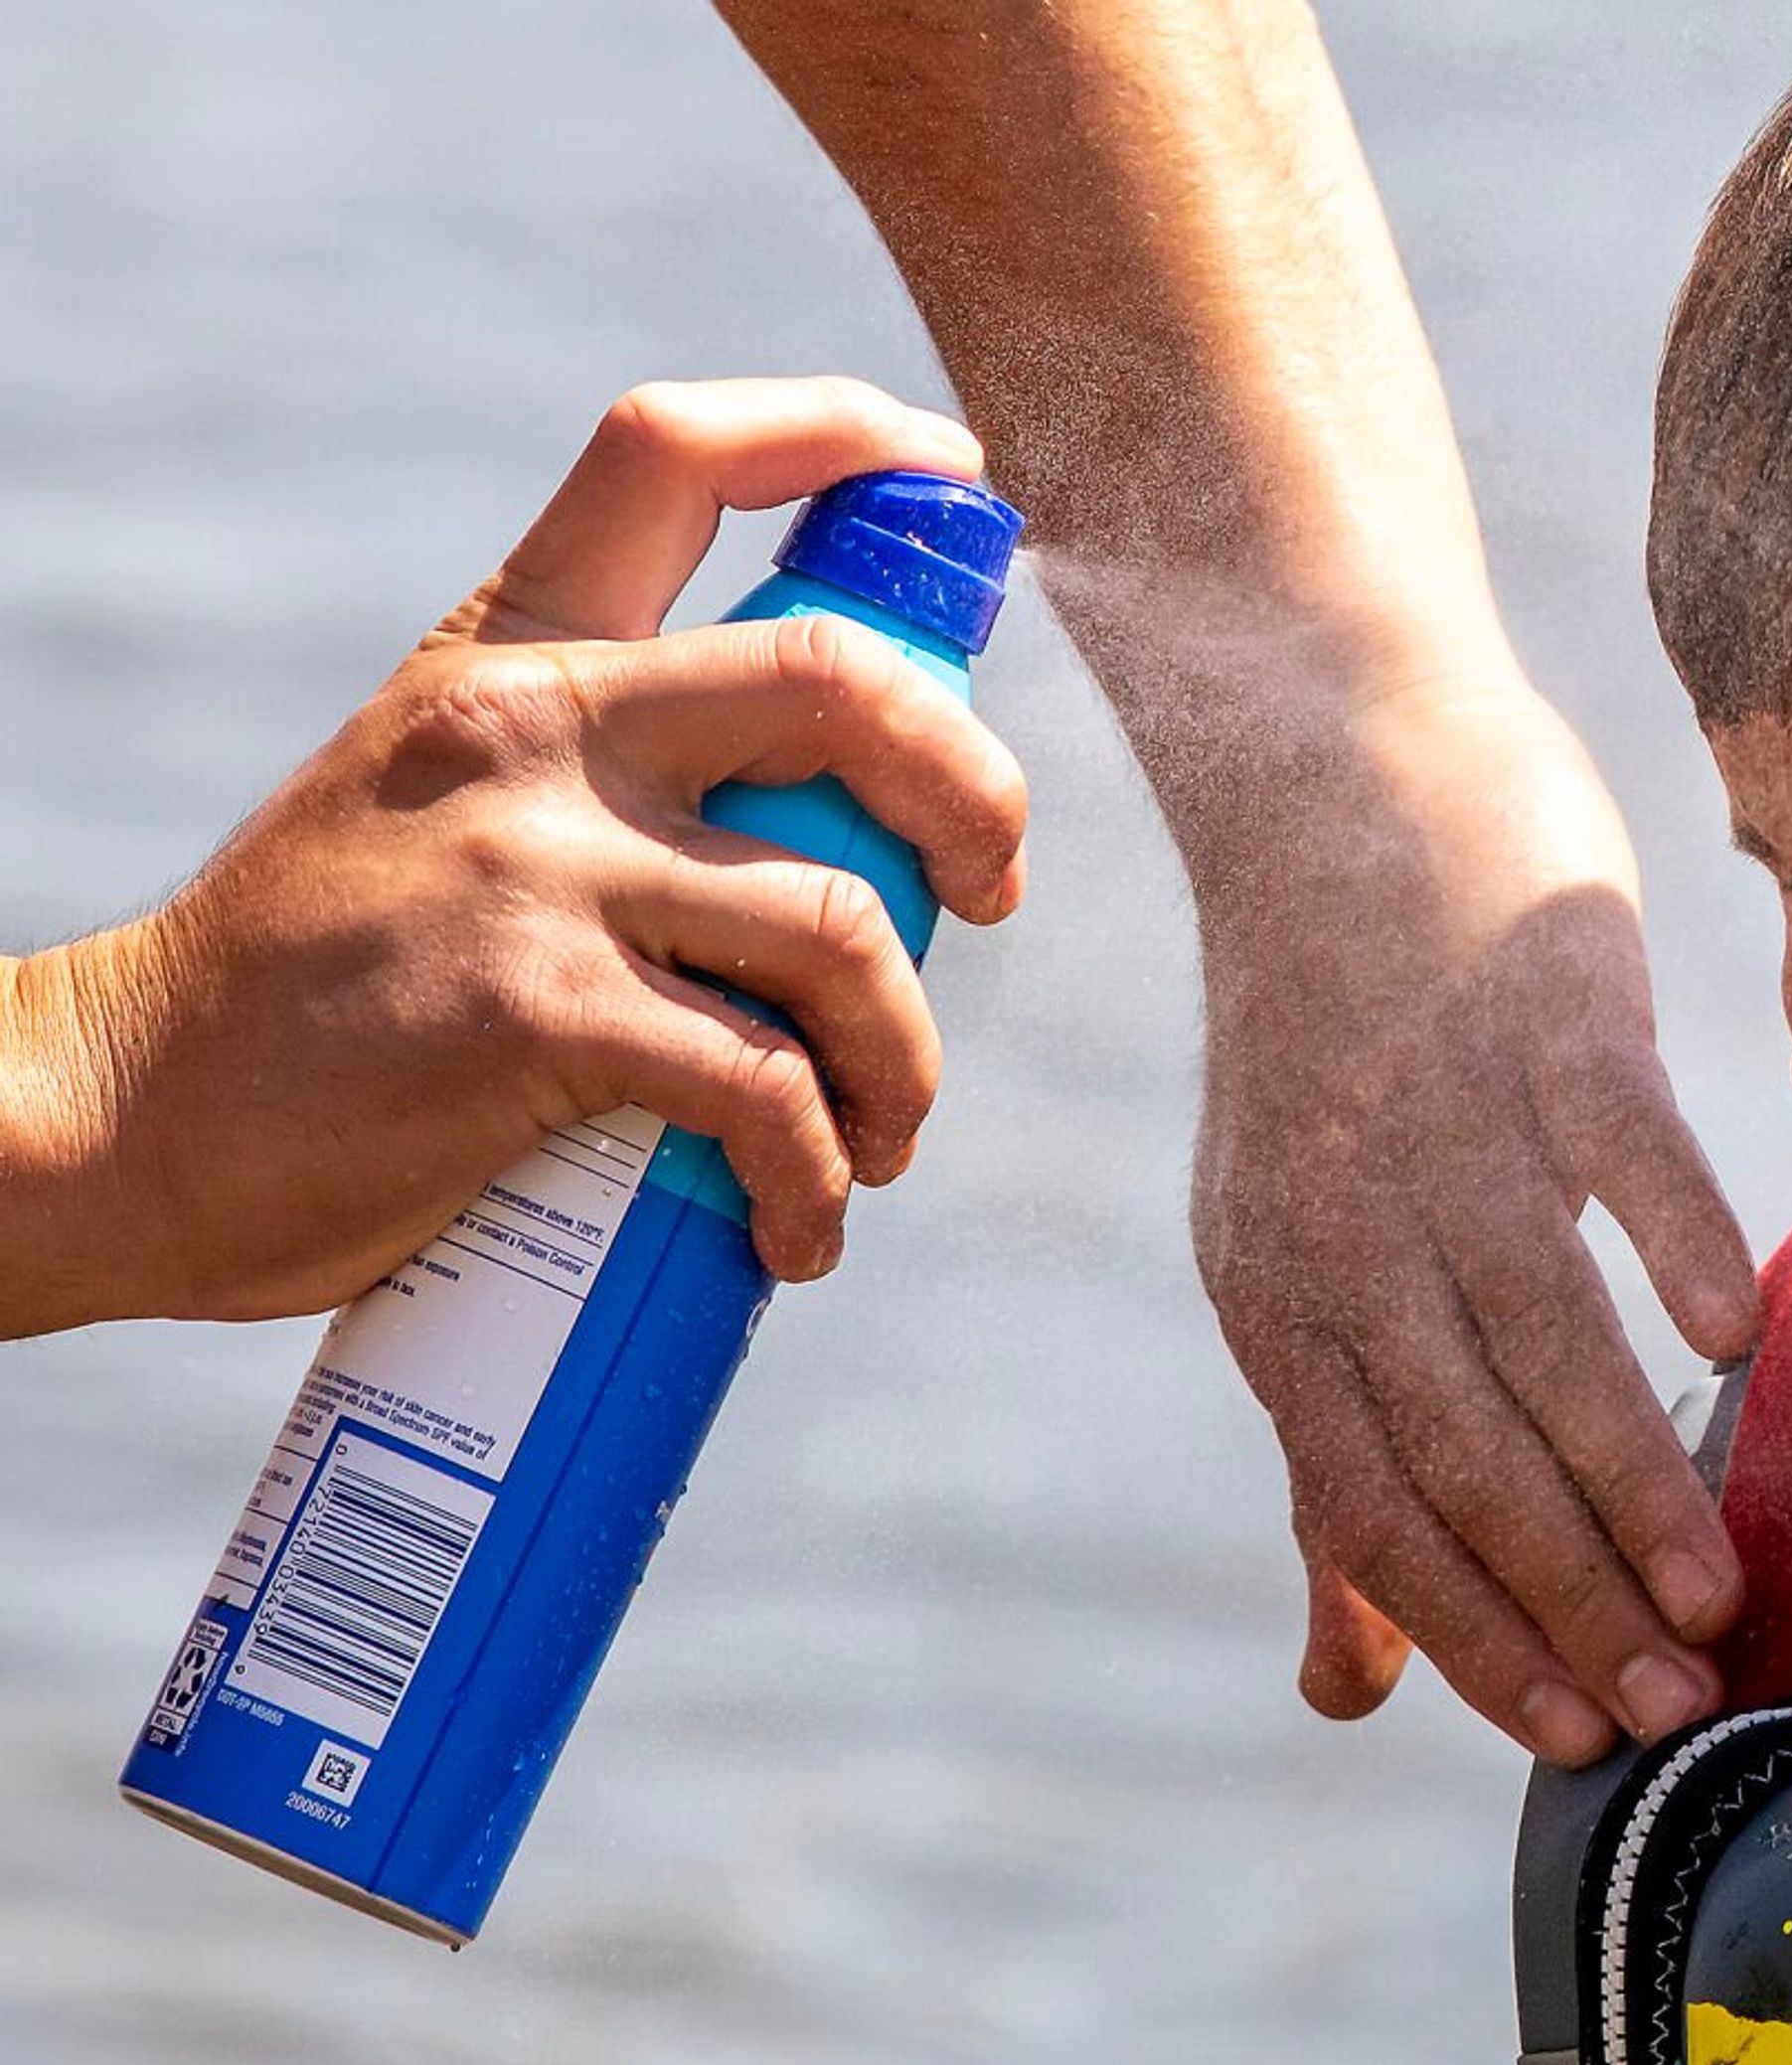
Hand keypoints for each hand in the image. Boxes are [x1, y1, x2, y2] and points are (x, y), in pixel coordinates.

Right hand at [0, 378, 1027, 1335]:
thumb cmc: (315, 985)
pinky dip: (815, 1176)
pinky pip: (765, 1089)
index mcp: (510, 652)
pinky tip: (795, 1229)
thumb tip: (810, 816)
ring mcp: (535, 867)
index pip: (676, 450)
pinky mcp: (537, 1015)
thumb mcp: (436, 795)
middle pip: (843, 680)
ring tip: (879, 1130)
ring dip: (904, 1052)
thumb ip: (588, 764)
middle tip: (989, 892)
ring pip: (842, 923)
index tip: (958, 475)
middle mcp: (533, 729)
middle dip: (975, 789)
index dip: (849, 434)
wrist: (127, 1115)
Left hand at [1185, 668, 1760, 1767]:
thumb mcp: (1297, 1260)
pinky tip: (1737, 1341)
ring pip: (1541, 1333)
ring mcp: (1449, 1114)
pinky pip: (1617, 1148)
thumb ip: (1340, 1476)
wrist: (1336, 774)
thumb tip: (1346, 1692)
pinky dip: (1672, 1243)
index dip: (1472, 1636)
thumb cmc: (1343, 1051)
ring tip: (1717, 1594)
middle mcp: (1346, 1222)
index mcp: (1281, 1298)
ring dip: (1630, 1477)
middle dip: (1566, 1599)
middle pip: (1461, 1451)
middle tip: (1674, 1708)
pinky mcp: (1549, 1009)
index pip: (1377, 1510)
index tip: (1573, 1742)